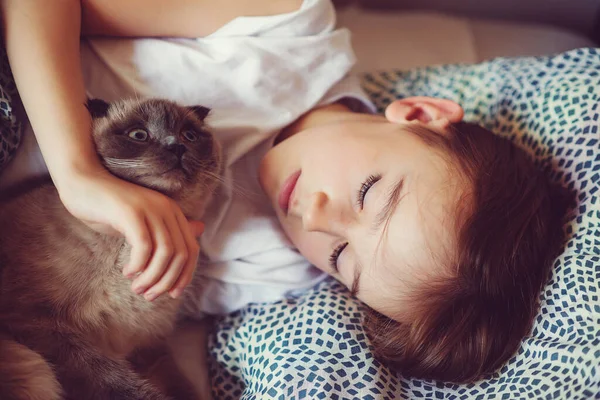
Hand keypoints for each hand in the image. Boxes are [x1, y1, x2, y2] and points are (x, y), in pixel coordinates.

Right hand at [58, 166, 202, 300]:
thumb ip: (168, 229)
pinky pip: (144, 246)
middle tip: (149, 295)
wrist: (82, 182)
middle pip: (180, 254)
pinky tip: (127, 272)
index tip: (171, 294)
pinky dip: (138, 265)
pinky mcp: (131, 212)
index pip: (191, 250)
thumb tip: (200, 230)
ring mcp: (149, 209)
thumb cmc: (110, 207)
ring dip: (152, 277)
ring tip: (137, 288)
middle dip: (167, 281)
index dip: (185, 275)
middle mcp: (166, 209)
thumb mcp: (143, 222)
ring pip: (165, 253)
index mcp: (173, 212)